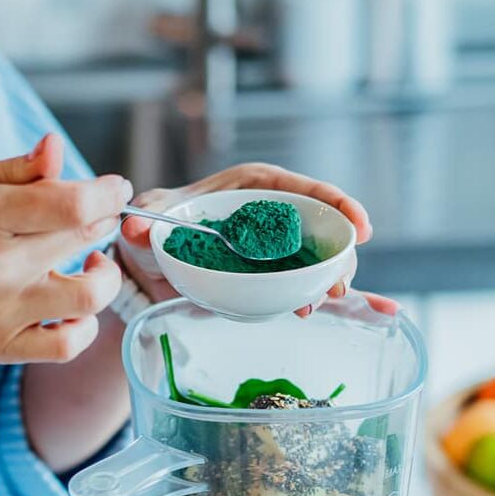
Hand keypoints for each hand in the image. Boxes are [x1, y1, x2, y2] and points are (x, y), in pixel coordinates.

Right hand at [0, 134, 130, 362]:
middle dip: (105, 220)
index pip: (71, 203)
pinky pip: (68, 345)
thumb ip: (13, 170)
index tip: (114, 188)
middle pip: (83, 238)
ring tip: (95, 264)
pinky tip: (75, 306)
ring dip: (107, 275)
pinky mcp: (4, 347)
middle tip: (97, 216)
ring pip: (90, 296)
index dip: (107, 193)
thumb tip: (57, 148)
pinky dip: (86, 327)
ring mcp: (3, 310)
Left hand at [116, 162, 397, 315]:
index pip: (304, 189)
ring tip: (318, 303)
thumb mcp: (151, 219)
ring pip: (318, 257)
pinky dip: (321, 293)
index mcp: (253, 187)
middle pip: (322, 226)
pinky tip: (339, 309)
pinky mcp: (272, 273)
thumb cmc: (157, 225)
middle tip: (337, 284)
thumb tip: (134, 226)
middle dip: (339, 253)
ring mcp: (276, 246)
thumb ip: (144, 221)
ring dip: (329, 279)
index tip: (360, 226)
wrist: (149, 259)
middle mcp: (272, 213)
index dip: (338, 204)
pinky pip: (305, 281)